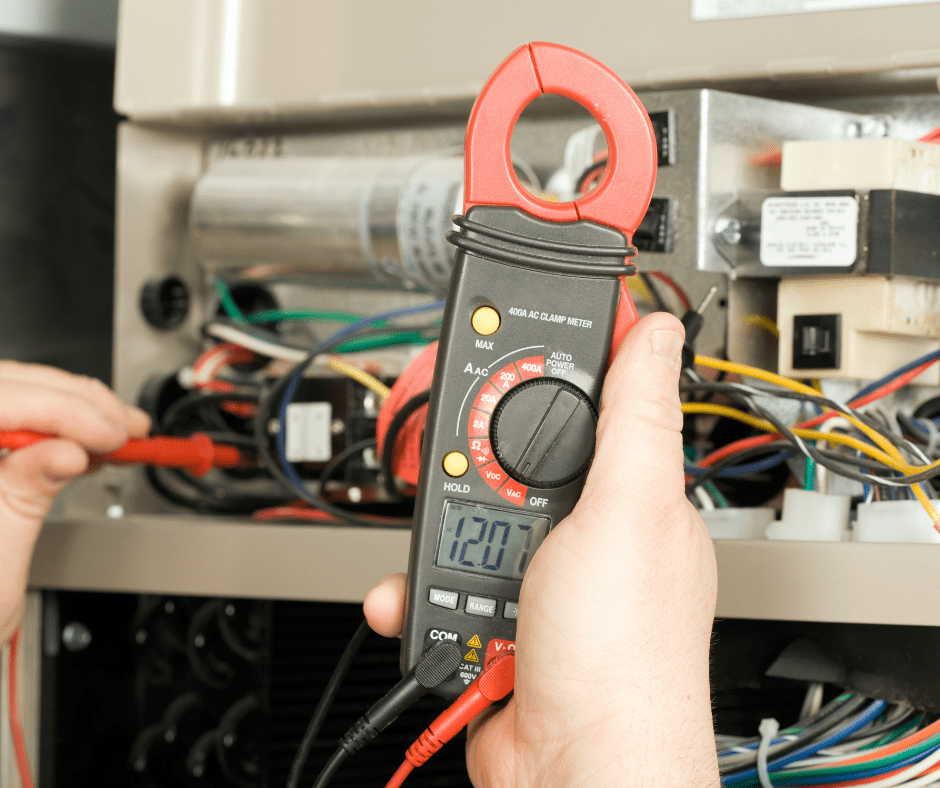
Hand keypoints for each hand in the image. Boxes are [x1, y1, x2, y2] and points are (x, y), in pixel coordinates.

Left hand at [0, 362, 149, 642]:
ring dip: (72, 407)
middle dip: (76, 400)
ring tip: (118, 433)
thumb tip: (69, 450)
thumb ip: (28, 493)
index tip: (111, 435)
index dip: (62, 409)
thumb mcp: (0, 560)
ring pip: (12, 391)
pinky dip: (57, 425)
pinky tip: (87, 441)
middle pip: (7, 386)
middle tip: (127, 428)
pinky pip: (12, 419)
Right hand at [365, 313, 718, 787]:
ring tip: (444, 556)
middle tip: (456, 472)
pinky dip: (421, 593)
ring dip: (441, 539)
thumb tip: (656, 332)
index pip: (589, 409)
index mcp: (632, 499)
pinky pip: (446, 584)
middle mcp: (589, 536)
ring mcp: (542, 580)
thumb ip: (635, 418)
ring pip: (471, 524)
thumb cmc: (622, 655)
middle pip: (513, 465)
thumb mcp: (626, 512)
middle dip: (474, 471)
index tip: (502, 345)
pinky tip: (420, 603)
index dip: (545, 375)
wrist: (573, 772)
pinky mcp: (499, 619)